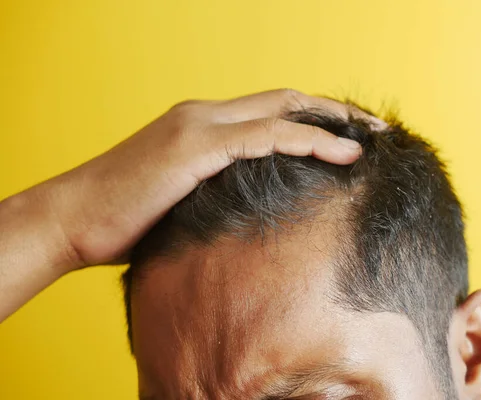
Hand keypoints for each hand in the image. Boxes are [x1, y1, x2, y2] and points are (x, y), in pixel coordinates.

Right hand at [46, 89, 370, 271]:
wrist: (71, 219)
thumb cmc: (124, 219)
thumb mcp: (180, 198)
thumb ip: (216, 191)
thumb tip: (250, 212)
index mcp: (201, 125)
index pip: (270, 111)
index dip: (313, 119)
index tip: (349, 137)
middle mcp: (204, 114)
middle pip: (286, 100)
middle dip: (334, 112)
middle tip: (375, 130)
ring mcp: (199, 126)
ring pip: (282, 112)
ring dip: (332, 123)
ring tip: (372, 139)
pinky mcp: (195, 147)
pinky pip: (266, 137)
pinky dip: (308, 141)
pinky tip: (342, 153)